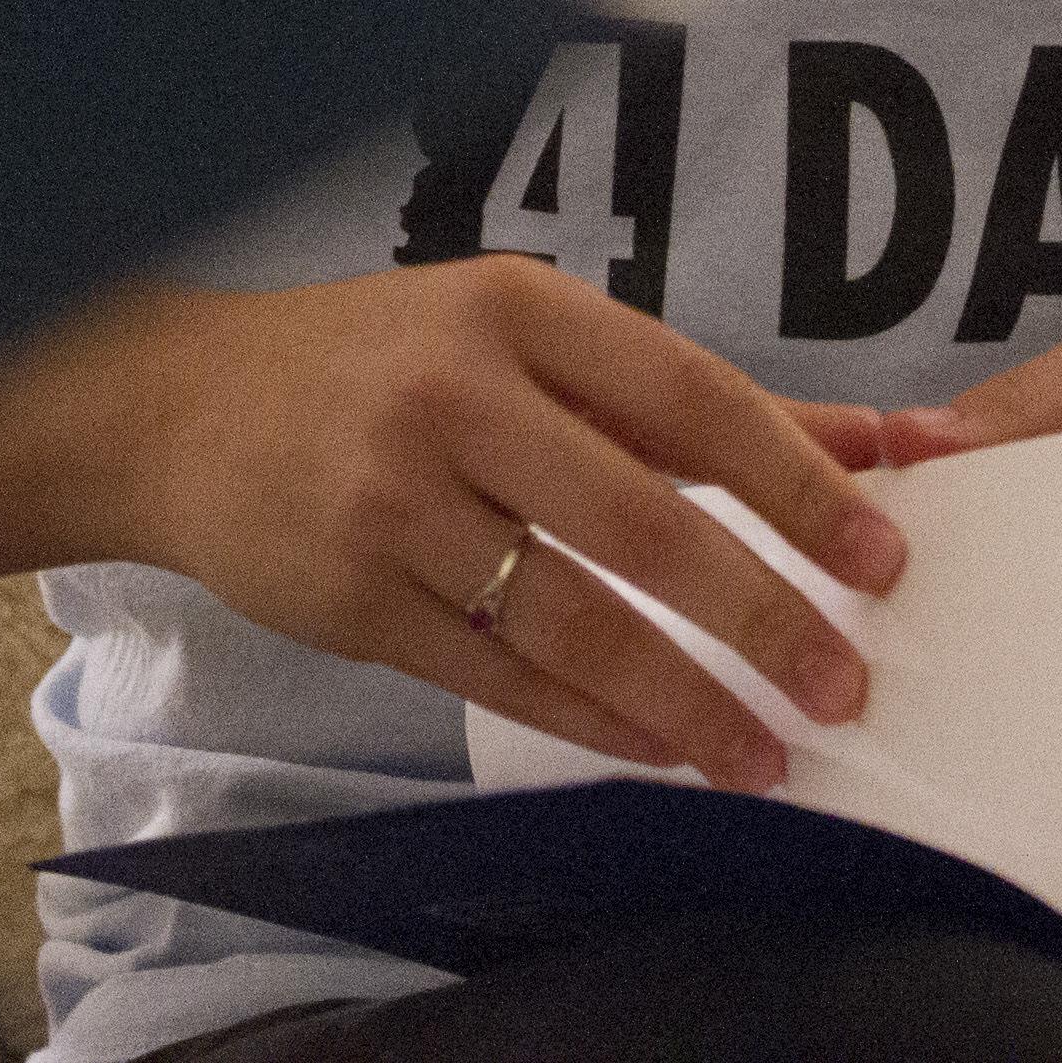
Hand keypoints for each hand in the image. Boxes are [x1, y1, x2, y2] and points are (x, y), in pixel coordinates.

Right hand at [117, 263, 908, 792]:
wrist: (178, 407)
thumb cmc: (380, 362)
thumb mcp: (527, 336)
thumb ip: (686, 397)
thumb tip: (869, 443)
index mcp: (517, 309)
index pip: (688, 397)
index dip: (795, 480)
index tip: (883, 554)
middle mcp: (457, 397)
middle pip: (640, 521)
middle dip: (759, 611)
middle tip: (845, 680)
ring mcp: (397, 503)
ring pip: (571, 617)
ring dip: (684, 698)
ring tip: (766, 753)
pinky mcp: (355, 599)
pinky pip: (499, 675)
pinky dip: (592, 720)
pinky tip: (662, 748)